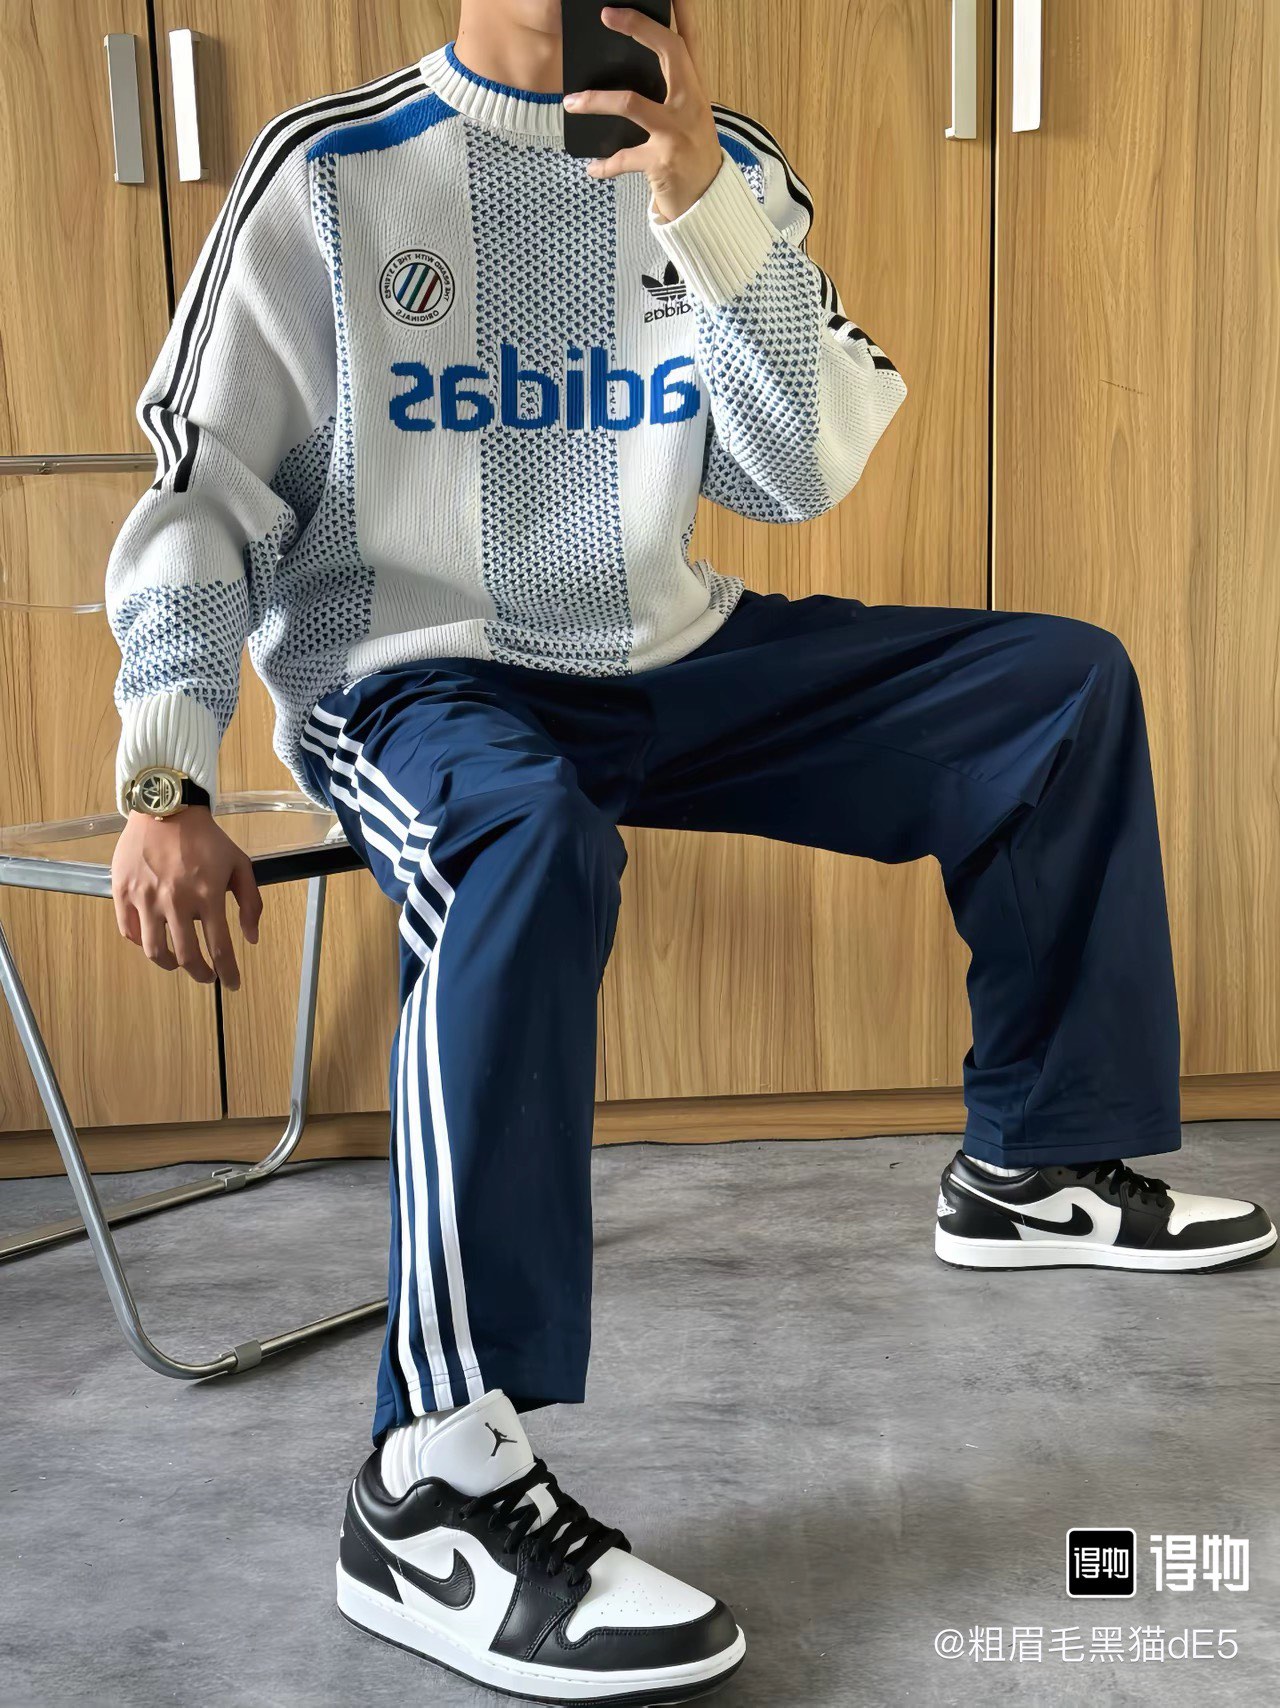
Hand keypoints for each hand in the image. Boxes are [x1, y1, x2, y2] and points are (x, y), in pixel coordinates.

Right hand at [111, 806, 261, 990]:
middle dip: (200, 974)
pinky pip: (129, 931)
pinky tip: (154, 939)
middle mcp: (176, 902)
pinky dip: (142, 942)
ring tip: (178, 963)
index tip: (232, 983)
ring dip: (169, 964)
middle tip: (206, 976)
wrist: (166, 808)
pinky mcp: (123, 892)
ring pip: (154, 951)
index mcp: (208, 896)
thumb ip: (251, 902)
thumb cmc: (206, 837)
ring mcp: (146, 898)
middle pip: (187, 957)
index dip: (228, 972)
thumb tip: (252, 937)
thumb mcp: (240, 864)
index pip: (220, 948)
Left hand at [565, 2, 723, 220]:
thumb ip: (667, 95)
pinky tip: (592, 168)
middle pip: (669, 52)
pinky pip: (623, 158)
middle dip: (638, 28)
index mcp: (695, 91)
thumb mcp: (687, 120)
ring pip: (631, 103)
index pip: (689, 41)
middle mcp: (690, 104)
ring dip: (595, 100)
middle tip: (607, 15)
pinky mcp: (662, 162)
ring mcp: (677, 132)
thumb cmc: (691, 156)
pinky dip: (604, 165)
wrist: (708, 203)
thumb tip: (627, 76)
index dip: (682, 11)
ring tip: (571, 103)